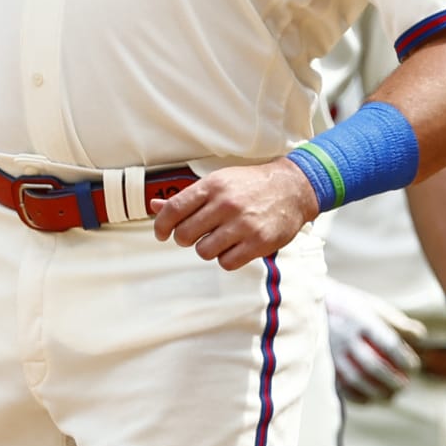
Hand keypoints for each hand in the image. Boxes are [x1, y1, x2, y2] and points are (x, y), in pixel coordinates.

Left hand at [150, 158, 315, 269]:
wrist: (291, 188)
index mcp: (212, 186)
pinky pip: (226, 263)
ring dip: (207, 249)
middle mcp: (226, 204)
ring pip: (204, 251)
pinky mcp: (259, 243)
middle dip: (184, 238)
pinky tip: (233, 247)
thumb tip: (153, 206)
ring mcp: (243, 224)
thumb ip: (186, 198)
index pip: (173, 209)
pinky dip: (225, 259)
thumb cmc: (248, 186)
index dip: (161, 225)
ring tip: (218, 239)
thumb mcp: (217, 182)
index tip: (162, 234)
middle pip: (185, 234)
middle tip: (194, 235)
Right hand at [325, 279, 424, 402]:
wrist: (305, 302)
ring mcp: (330, 351)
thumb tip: (421, 337)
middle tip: (405, 385)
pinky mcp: (321, 362)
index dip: (405, 359)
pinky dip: (357, 396)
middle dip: (393, 381)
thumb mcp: (371, 305)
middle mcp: (343, 335)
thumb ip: (397, 321)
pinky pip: (340, 386)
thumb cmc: (348, 304)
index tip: (413, 366)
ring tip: (391, 396)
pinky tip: (370, 399)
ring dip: (377, 393)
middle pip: (373, 365)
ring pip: (356, 380)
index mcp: (359, 318)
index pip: (388, 343)